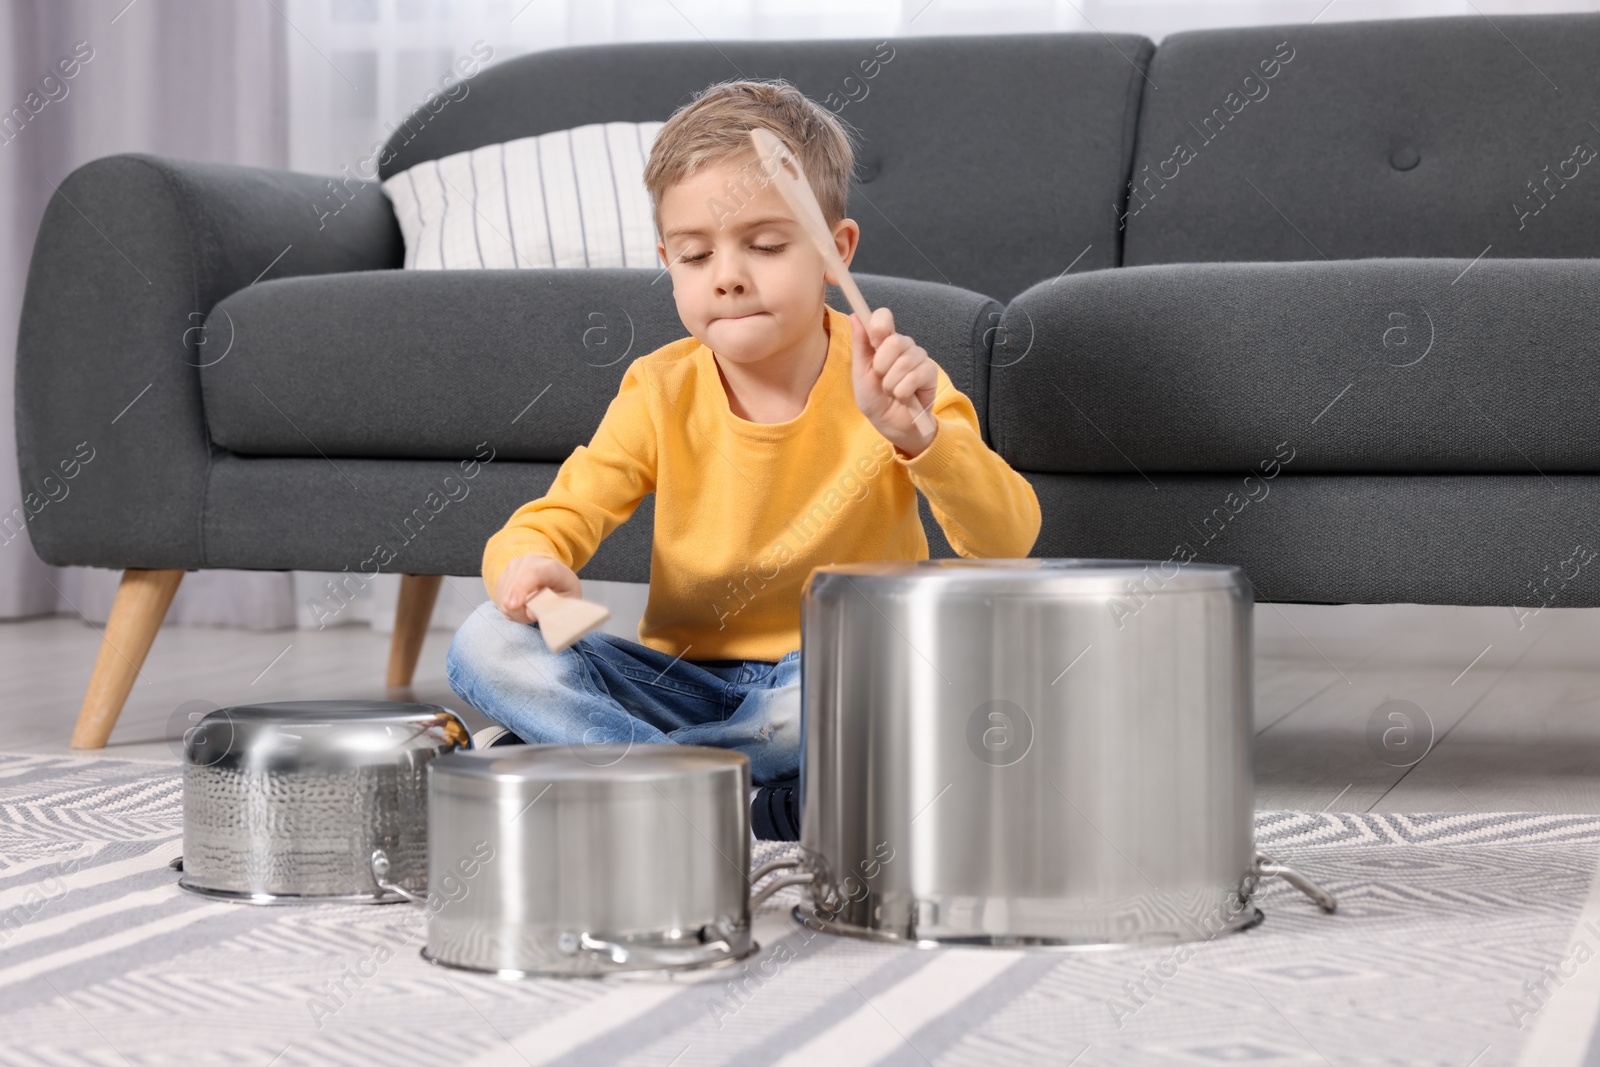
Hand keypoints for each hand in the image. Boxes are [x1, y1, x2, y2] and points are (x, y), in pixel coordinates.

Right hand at [493, 553, 581, 622]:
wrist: (555, 578)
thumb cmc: (564, 590)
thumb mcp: (568, 601)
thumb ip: (553, 607)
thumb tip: (530, 613)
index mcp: (550, 567)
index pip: (532, 574)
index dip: (520, 589)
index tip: (514, 606)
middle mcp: (528, 562)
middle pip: (513, 590)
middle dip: (520, 612)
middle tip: (535, 618)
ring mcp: (513, 568)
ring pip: (504, 598)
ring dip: (516, 612)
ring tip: (532, 611)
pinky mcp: (503, 576)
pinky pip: (500, 600)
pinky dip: (510, 609)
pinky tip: (523, 607)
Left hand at [849, 307, 937, 455]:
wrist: (889, 423)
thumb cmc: (874, 398)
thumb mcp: (860, 373)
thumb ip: (860, 345)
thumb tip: (855, 316)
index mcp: (883, 341)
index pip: (884, 316)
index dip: (879, 325)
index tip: (874, 340)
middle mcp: (903, 345)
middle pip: (895, 341)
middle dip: (882, 366)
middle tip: (881, 379)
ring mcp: (918, 357)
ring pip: (904, 362)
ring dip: (891, 383)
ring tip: (891, 391)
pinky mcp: (930, 372)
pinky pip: (915, 376)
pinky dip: (903, 391)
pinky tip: (904, 396)